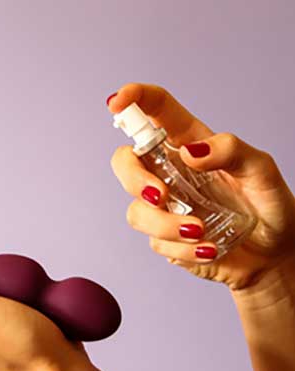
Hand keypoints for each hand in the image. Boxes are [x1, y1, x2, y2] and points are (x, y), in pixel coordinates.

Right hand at [108, 83, 294, 290]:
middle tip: (161, 195)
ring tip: (201, 232)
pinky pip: (156, 243)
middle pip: (125, 162)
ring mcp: (165, 206)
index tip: (116, 103)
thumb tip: (191, 152)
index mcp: (189, 144)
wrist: (271, 253)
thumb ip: (230, 151)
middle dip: (134, 179)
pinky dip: (183, 250)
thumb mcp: (261, 170)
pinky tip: (209, 249)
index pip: (155, 112)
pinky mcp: (164, 237)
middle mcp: (170, 172)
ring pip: (137, 211)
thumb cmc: (267, 205)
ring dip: (165, 225)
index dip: (133, 99)